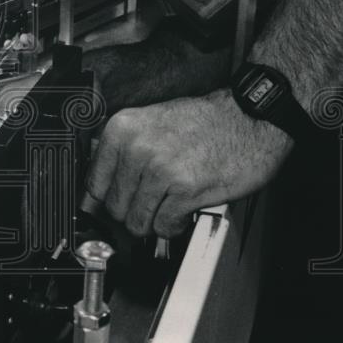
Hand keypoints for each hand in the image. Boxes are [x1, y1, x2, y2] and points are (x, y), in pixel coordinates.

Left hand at [85, 89, 293, 236]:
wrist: (249, 117)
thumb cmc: (204, 121)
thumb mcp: (151, 123)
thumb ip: (123, 153)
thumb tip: (99, 187)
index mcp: (123, 129)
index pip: (94, 184)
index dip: (107, 199)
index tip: (119, 203)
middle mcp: (136, 148)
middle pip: (115, 207)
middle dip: (134, 212)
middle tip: (153, 204)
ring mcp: (160, 169)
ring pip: (137, 221)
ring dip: (154, 221)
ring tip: (169, 206)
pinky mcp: (185, 189)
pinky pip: (164, 226)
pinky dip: (174, 225)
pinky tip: (184, 210)